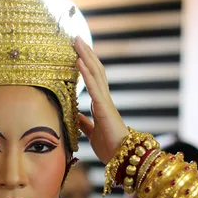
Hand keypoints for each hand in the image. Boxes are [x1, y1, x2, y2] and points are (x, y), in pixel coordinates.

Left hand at [74, 37, 128, 163]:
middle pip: (95, 70)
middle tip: (76, 38)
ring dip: (85, 56)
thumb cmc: (109, 147)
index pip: (93, 78)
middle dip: (85, 53)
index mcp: (100, 103)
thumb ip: (84, 123)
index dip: (86, 63)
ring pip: (96, 73)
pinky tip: (78, 61)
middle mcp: (104, 99)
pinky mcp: (104, 108)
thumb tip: (75, 116)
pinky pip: (94, 87)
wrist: (122, 159)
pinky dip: (86, 73)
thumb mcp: (91, 132)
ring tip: (76, 42)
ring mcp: (105, 101)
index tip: (77, 50)